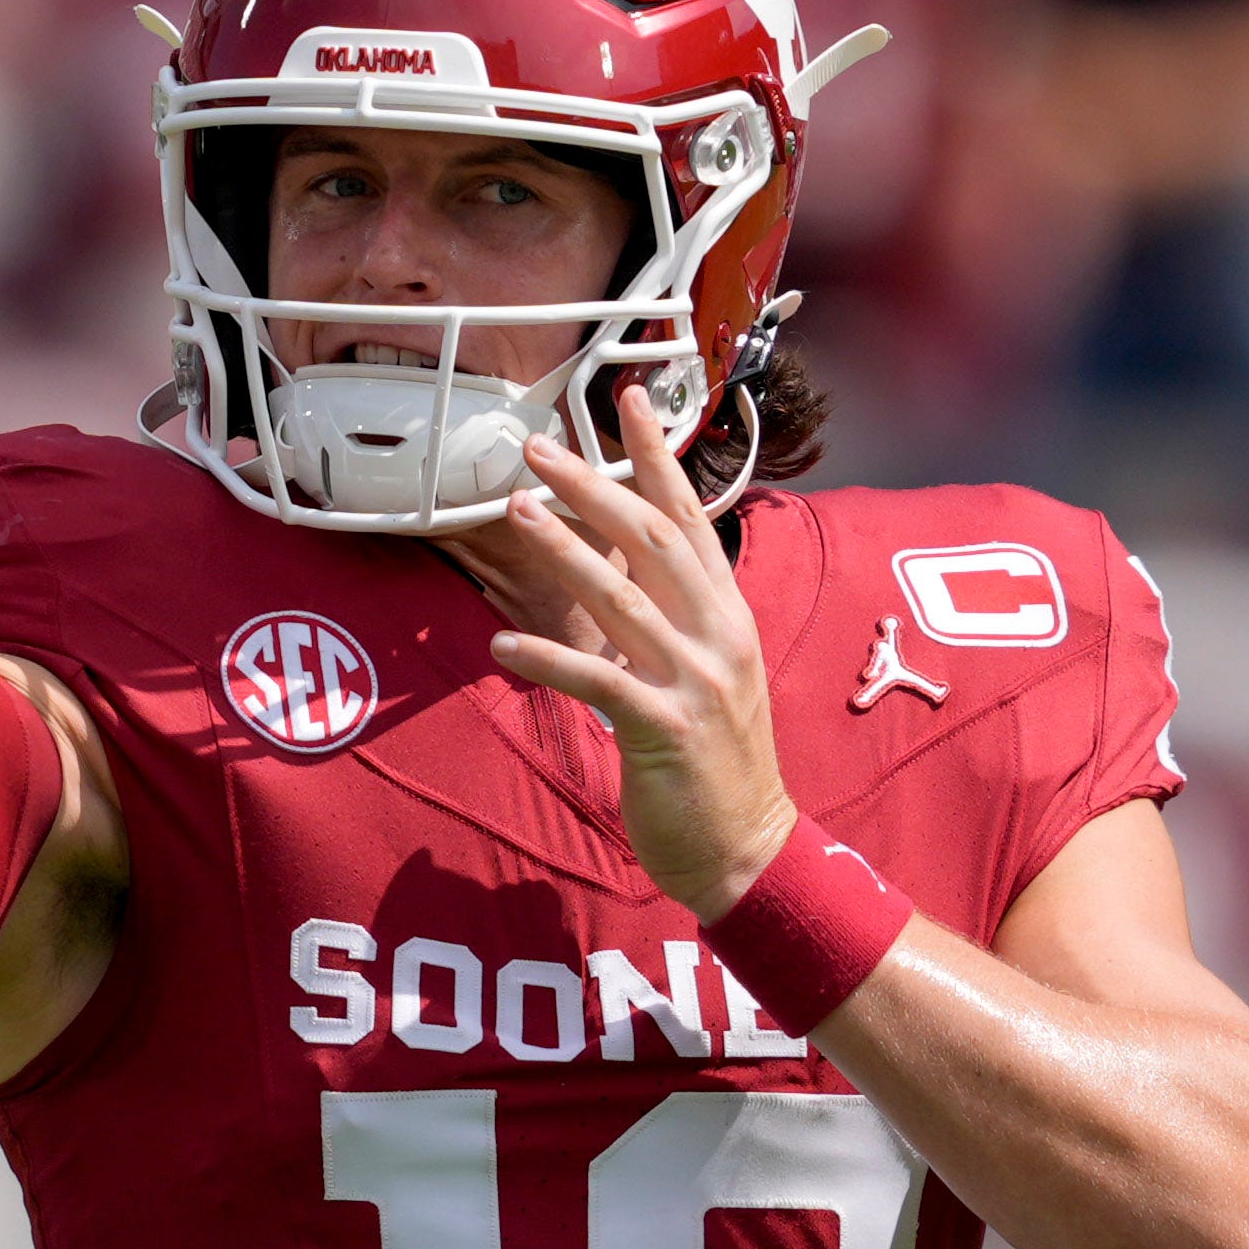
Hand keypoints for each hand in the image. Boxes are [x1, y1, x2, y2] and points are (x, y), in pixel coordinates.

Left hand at [465, 384, 794, 918]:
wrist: (748, 849)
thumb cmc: (715, 763)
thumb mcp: (707, 673)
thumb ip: (672, 618)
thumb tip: (620, 568)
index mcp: (728, 614)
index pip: (690, 516)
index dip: (656, 456)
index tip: (626, 399)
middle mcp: (719, 635)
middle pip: (651, 540)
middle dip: (592, 486)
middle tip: (536, 448)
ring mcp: (698, 681)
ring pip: (622, 598)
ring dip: (562, 551)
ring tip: (515, 511)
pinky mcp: (667, 729)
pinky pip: (599, 680)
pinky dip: (547, 658)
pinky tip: (500, 644)